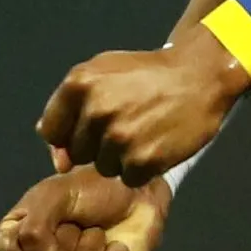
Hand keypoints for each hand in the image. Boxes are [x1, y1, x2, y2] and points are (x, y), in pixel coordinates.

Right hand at [0, 162, 169, 250]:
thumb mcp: (55, 195)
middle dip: (68, 239)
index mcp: (17, 234)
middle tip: (79, 219)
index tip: (50, 219)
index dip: (30, 239)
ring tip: (98, 230)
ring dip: (92, 248)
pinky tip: (117, 247)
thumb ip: (36, 231)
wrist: (136, 195)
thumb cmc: (90, 188)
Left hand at [37, 31, 244, 183]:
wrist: (199, 76)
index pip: (51, 131)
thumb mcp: (102, 71)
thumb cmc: (148, 73)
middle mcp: (95, 111)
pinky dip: (141, 169)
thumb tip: (52, 145)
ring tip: (141, 133)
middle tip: (124, 126)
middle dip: (95, 145)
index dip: (68, 135)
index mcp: (78, 84)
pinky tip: (154, 145)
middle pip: (77, 153)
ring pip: (102, 167)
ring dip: (119, 158)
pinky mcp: (143, 160)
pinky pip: (128, 178)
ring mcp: (119, 137)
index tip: (88, 131)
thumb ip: (71, 104)